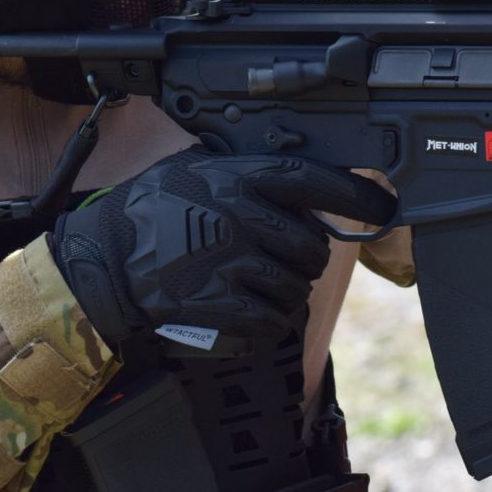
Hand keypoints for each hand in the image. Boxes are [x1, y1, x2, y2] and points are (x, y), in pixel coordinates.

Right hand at [51, 149, 397, 343]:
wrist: (106, 259)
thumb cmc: (153, 209)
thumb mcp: (197, 168)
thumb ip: (247, 172)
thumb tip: (306, 179)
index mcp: (237, 180)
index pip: (314, 183)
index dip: (356, 196)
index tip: (385, 206)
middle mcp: (240, 220)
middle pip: (313, 248)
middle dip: (303, 256)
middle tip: (274, 254)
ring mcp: (232, 267)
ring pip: (295, 289)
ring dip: (280, 289)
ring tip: (245, 280)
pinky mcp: (223, 310)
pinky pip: (273, 322)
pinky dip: (262, 320)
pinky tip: (236, 305)